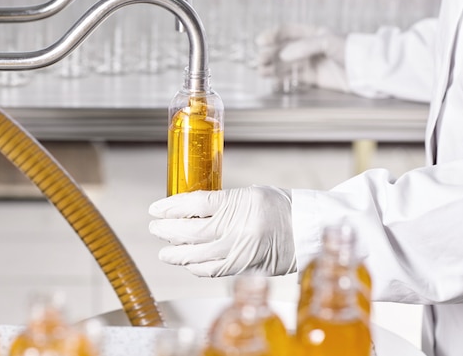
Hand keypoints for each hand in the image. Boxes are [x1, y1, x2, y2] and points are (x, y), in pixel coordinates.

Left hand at [148, 185, 295, 276]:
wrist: (307, 229)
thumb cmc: (280, 207)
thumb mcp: (250, 194)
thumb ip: (221, 202)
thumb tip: (189, 210)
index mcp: (238, 204)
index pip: (195, 204)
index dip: (171, 207)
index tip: (156, 208)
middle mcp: (237, 229)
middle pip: (192, 231)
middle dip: (168, 230)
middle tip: (155, 227)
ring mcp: (240, 251)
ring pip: (198, 255)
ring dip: (177, 253)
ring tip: (164, 250)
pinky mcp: (244, 267)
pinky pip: (213, 270)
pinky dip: (196, 267)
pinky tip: (187, 262)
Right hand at [257, 23, 348, 91]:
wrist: (367, 70)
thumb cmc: (350, 50)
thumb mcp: (328, 41)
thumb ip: (305, 46)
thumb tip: (283, 54)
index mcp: (312, 33)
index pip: (288, 31)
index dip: (273, 35)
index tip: (260, 42)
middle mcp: (308, 48)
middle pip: (283, 49)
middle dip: (270, 54)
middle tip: (259, 60)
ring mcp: (310, 63)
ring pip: (286, 64)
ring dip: (272, 67)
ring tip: (260, 71)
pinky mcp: (313, 78)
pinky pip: (293, 78)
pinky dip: (281, 79)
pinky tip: (271, 80)